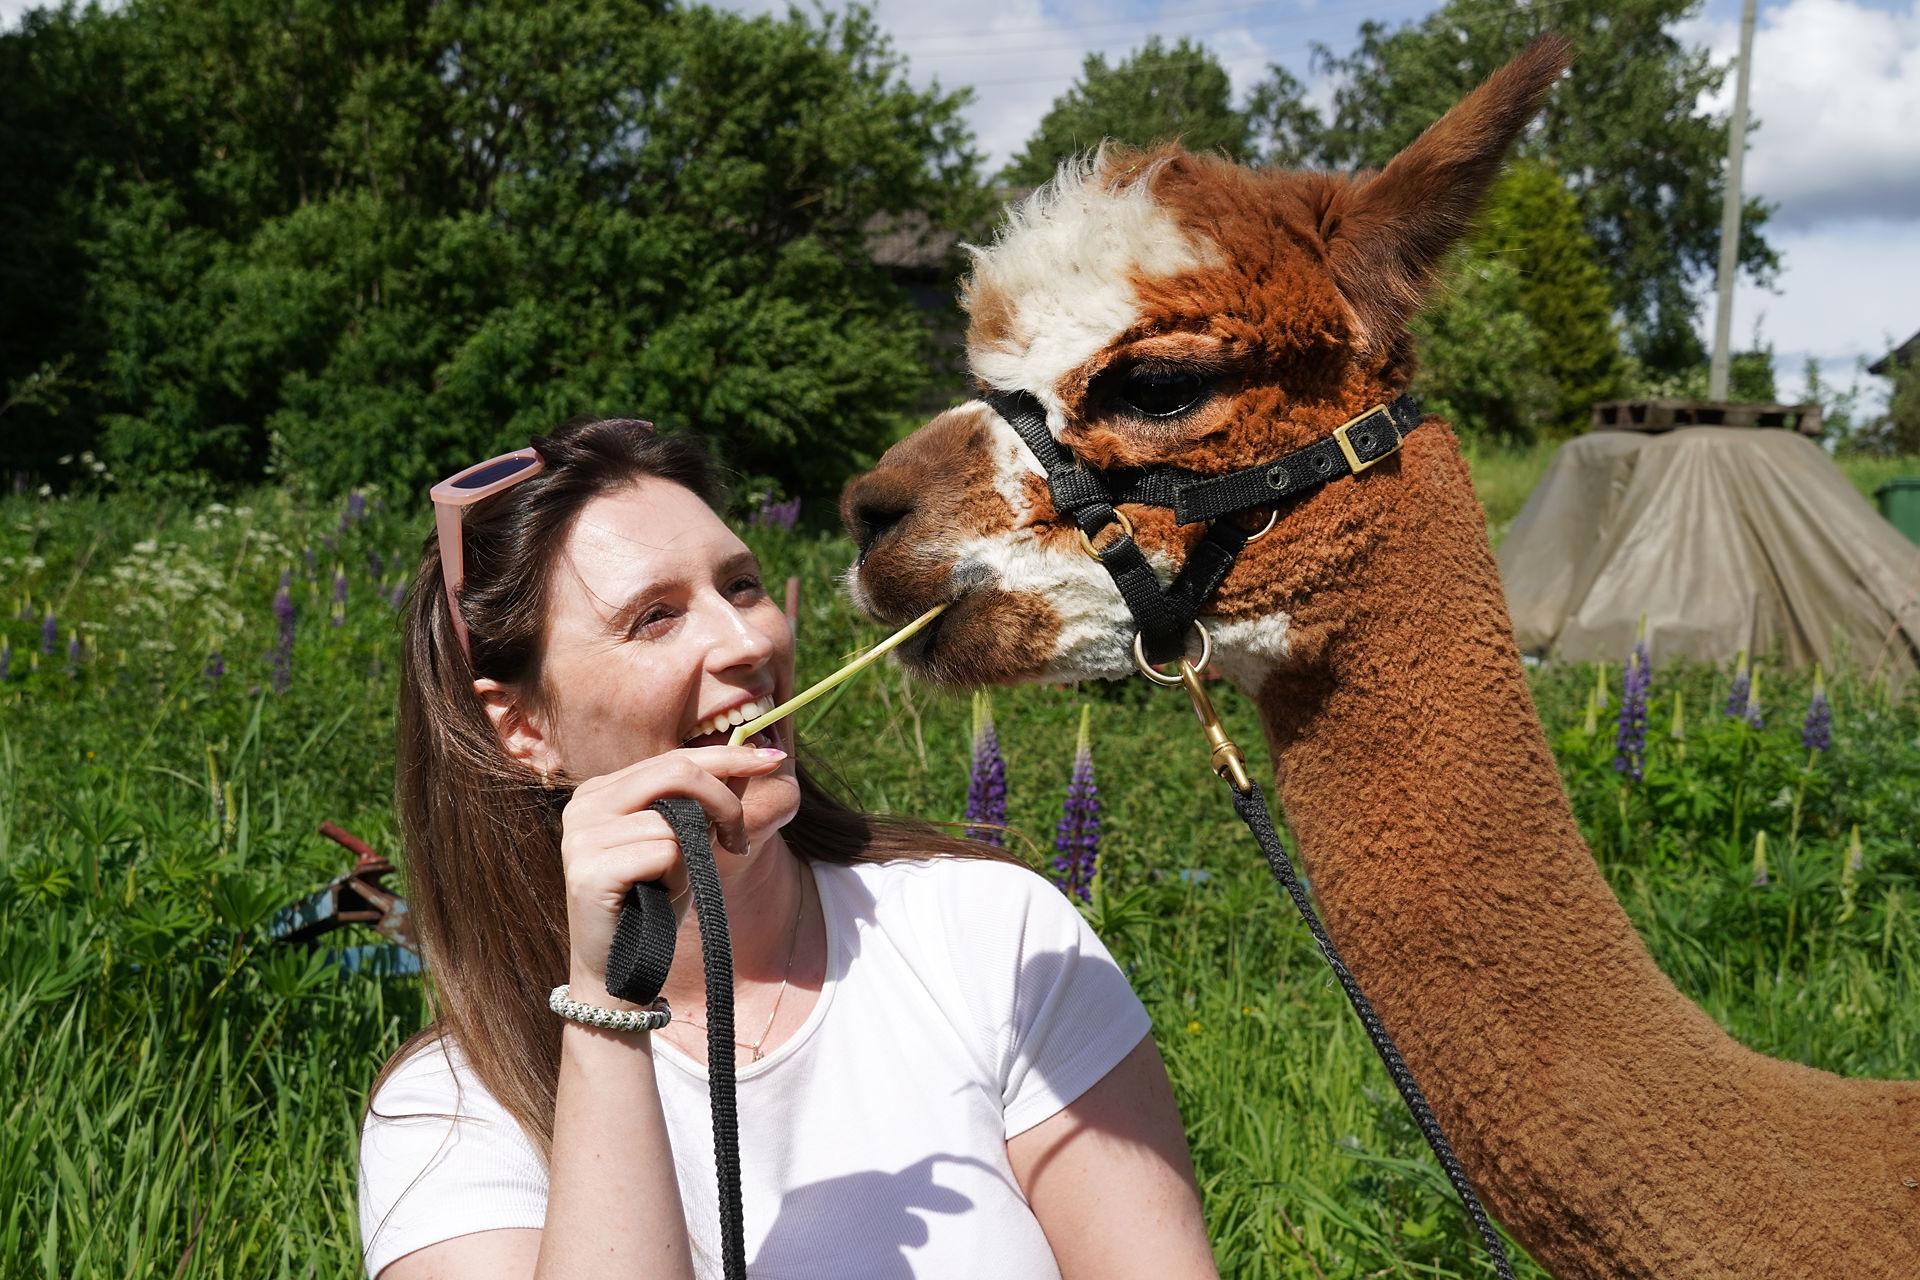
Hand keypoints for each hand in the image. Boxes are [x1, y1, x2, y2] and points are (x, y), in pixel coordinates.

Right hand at [557, 744, 786, 1006]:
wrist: (618, 971)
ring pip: (674, 819)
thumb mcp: (683, 845)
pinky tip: (655, 897)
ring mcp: (581, 835)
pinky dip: (676, 876)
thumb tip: (749, 757)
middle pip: (676, 772)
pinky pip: (664, 851)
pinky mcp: (589, 869)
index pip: (674, 758)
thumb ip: (702, 803)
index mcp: (603, 791)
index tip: (775, 759)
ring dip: (691, 857)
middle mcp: (585, 804)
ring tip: (669, 886)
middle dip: (724, 801)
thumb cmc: (651, 906)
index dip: (728, 757)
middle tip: (739, 840)